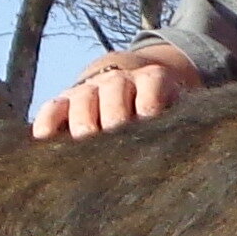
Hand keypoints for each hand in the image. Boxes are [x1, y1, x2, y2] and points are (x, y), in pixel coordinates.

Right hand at [31, 47, 200, 138]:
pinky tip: (44, 138)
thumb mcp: (180, 115)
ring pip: (82, 99)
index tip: (146, 124)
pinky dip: (47, 121)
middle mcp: (119, 79)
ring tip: (86, 145)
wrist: (132, 90)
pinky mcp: (65, 101)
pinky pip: (52, 107)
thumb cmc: (162, 115)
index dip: (147, 108)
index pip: (150, 88)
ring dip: (83, 123)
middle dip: (114, 120)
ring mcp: (90, 89)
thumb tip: (192, 156)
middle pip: (113, 93)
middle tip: (114, 144)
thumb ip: (183, 127)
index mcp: (153, 79)